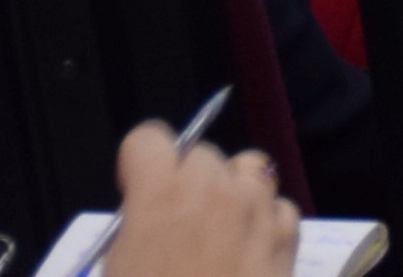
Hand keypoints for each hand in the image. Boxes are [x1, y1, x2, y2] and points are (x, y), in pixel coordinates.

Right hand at [97, 123, 294, 276]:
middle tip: (177, 222)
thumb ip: (130, 234)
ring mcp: (255, 210)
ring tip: (218, 230)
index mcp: (159, 194)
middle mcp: (212, 190)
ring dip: (234, 191)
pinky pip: (280, 208)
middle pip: (202, 154)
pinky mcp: (287, 239)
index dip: (140, 164)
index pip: (148, 138)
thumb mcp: (115, 270)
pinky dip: (267, 221)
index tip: (137, 190)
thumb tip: (143, 227)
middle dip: (188, 180)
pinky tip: (249, 252)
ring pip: (250, 169)